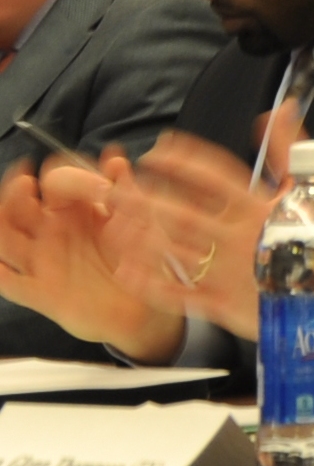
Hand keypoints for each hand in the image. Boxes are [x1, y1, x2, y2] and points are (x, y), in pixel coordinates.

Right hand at [0, 160, 185, 361]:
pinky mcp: (40, 292)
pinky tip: (0, 266)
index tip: (100, 187)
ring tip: (15, 201)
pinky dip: (0, 273)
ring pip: (6, 236)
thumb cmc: (141, 259)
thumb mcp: (142, 224)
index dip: (72, 178)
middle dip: (16, 189)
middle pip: (19, 204)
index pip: (57, 181)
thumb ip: (128, 193)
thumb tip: (114, 159)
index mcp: (74, 209)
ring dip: (3, 217)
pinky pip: (10, 283)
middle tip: (25, 180)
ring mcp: (42, 261)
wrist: (147, 306)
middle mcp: (51, 231)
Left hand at [109, 131, 279, 336]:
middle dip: (142, 199)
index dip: (180, 161)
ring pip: (172, 251)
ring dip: (138, 237)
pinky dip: (148, 282)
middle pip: (179, 213)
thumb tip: (282, 108)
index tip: (156, 152)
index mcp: (260, 207)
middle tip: (113, 188)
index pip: (212, 176)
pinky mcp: (223, 304)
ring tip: (113, 223)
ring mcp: (229, 272)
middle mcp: (240, 237)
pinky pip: (177, 292)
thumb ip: (290, 149)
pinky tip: (126, 270)